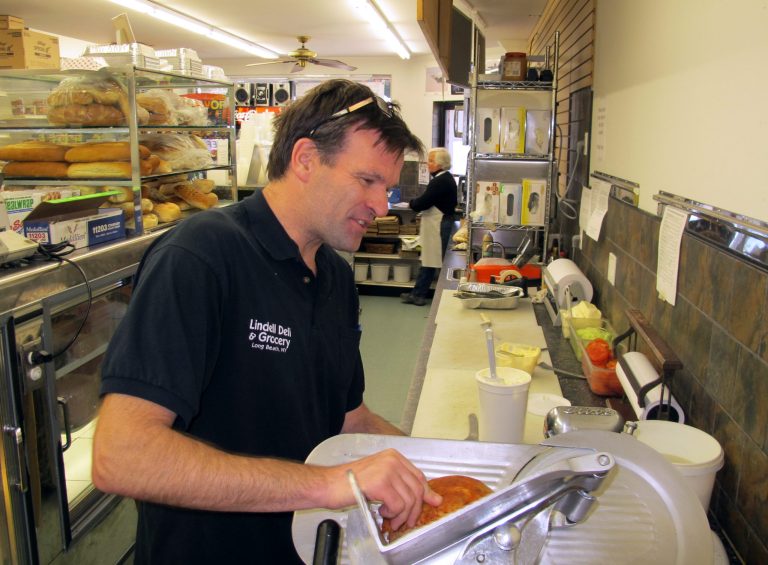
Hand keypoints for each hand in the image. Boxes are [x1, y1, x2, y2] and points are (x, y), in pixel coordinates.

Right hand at [322, 449, 441, 530]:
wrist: (327, 484)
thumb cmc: (348, 482)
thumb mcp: (378, 477)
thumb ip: (401, 484)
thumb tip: (428, 496)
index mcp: (393, 456)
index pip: (419, 476)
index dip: (426, 493)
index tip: (431, 502)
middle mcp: (392, 460)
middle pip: (416, 489)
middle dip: (413, 510)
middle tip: (405, 521)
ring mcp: (387, 470)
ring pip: (409, 500)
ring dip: (400, 515)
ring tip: (389, 518)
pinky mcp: (381, 483)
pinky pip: (398, 505)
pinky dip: (392, 514)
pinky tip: (380, 512)